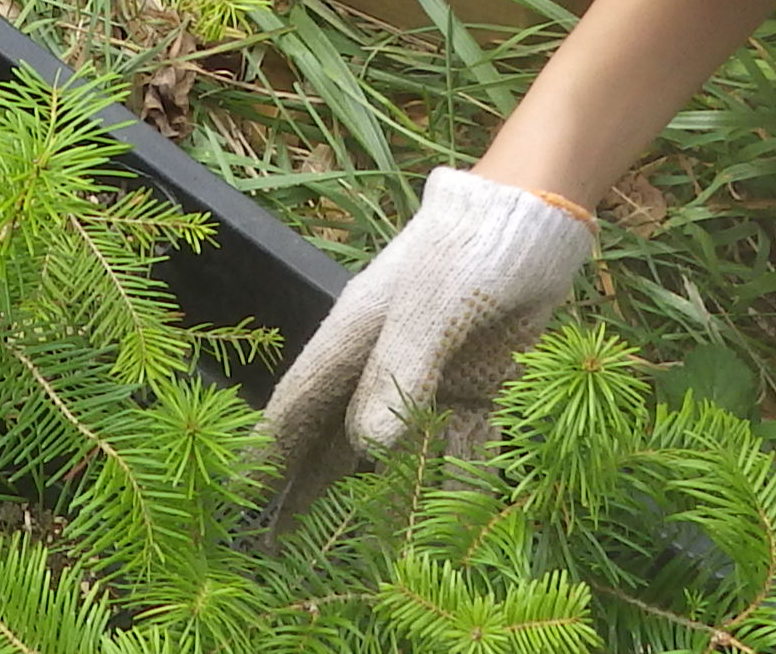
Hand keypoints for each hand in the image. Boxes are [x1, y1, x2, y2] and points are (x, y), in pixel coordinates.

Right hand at [256, 167, 595, 513]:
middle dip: (307, 490)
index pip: (298, 405)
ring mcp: (430, 383)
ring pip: (394, 453)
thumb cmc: (467, 252)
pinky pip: (461, 449)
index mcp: (353, 338)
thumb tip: (366, 448)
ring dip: (375, 499)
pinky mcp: (478, 393)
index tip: (240, 499)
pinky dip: (455, 485)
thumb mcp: (432, 307)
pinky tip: (449, 530)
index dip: (267, 452)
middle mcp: (382, 367)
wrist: (535, 223)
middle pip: (335, 438)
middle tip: (276, 547)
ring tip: (350, 552)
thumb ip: (400, 372)